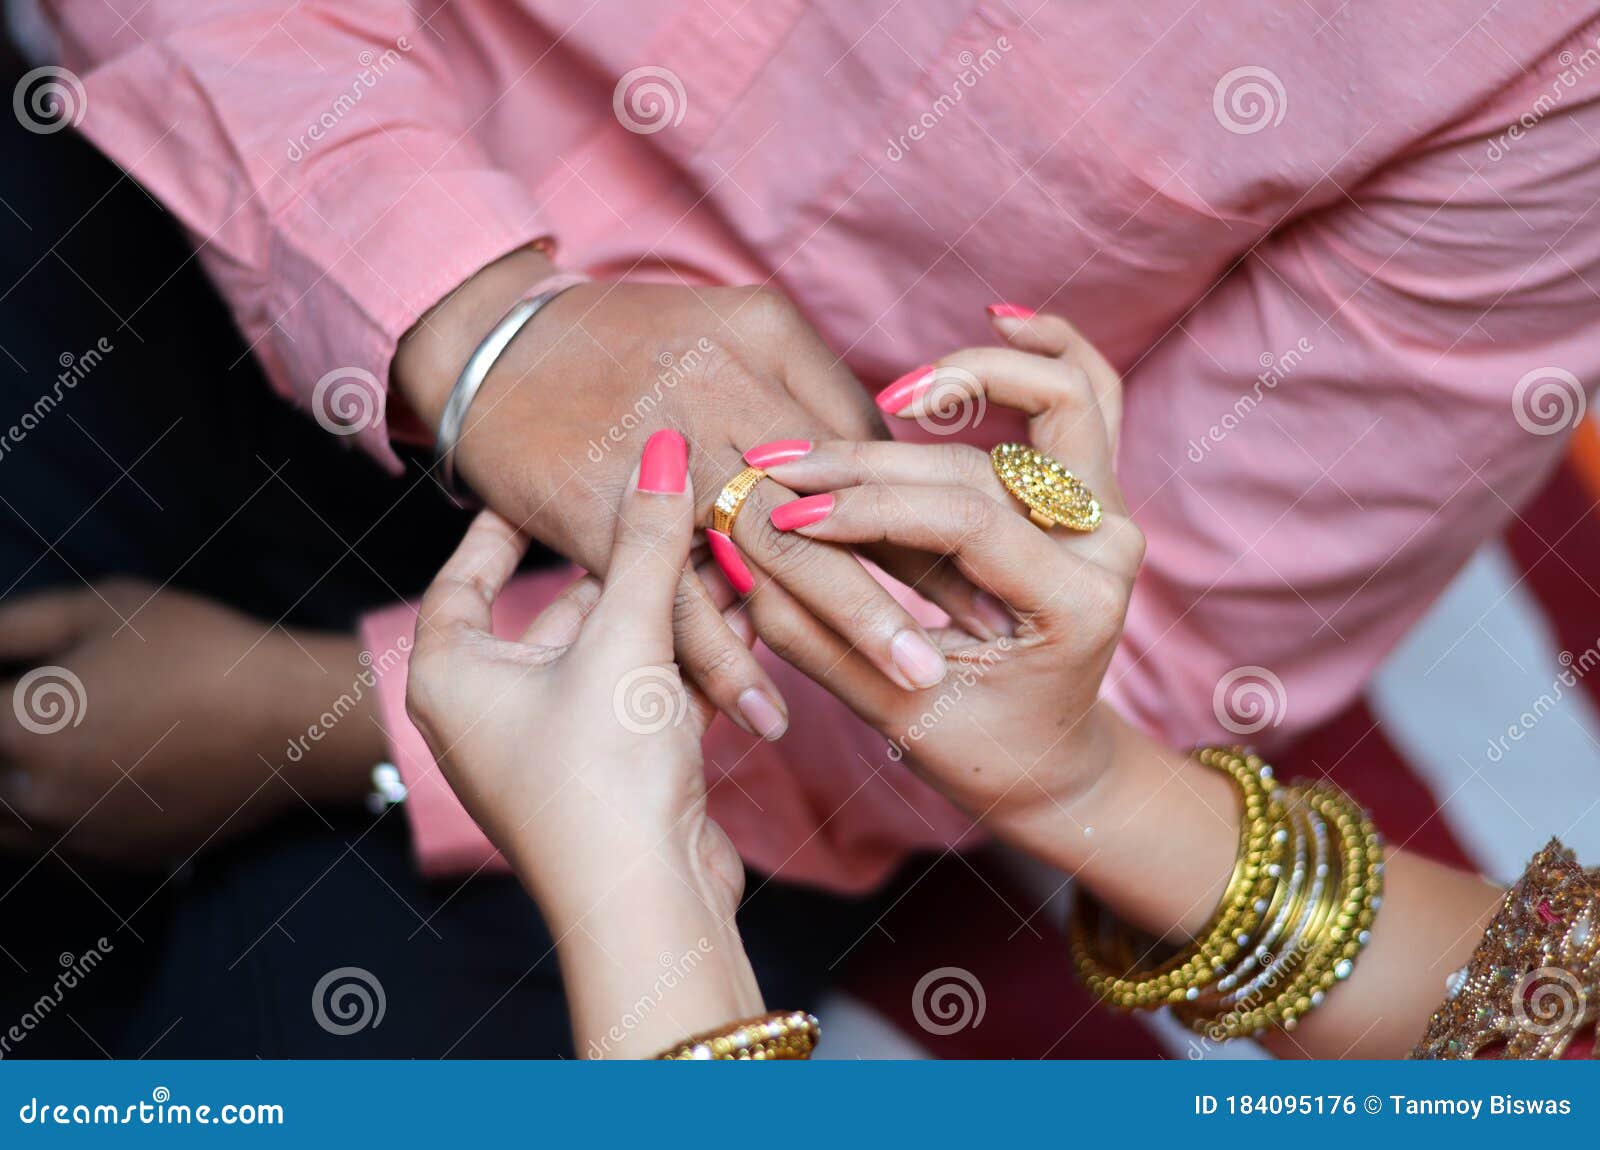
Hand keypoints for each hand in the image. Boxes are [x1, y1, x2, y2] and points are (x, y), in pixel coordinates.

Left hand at [0, 580, 375, 864]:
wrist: (290, 722)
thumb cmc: (199, 651)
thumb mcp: (102, 607)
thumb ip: (14, 627)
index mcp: (20, 729)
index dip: (0, 691)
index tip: (16, 683)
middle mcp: (34, 798)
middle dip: (6, 741)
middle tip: (48, 715)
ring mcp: (76, 840)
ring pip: (4, 827)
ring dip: (14, 787)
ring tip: (63, 749)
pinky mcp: (118, 862)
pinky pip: (53, 852)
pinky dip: (51, 820)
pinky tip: (89, 782)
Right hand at [393, 249, 1004, 741]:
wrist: (492, 342)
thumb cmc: (624, 336)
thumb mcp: (731, 328)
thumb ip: (807, 390)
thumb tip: (884, 465)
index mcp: (762, 340)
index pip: (866, 441)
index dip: (927, 509)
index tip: (986, 566)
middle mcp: (719, 392)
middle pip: (835, 496)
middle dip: (915, 573)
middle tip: (985, 633)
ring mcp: (659, 453)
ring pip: (766, 549)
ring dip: (843, 624)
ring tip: (911, 683)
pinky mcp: (598, 509)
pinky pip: (669, 595)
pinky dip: (721, 658)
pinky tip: (771, 709)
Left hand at [405, 431, 762, 1054]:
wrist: (647, 904)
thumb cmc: (601, 772)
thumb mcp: (622, 640)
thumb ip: (644, 543)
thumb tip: (658, 448)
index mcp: (456, 678)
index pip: (465, 577)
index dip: (500, 523)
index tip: (534, 478)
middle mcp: (498, 710)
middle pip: (559, 609)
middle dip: (623, 560)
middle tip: (671, 499)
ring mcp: (561, 744)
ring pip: (616, 650)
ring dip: (671, 607)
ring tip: (722, 545)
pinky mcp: (619, 770)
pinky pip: (652, 691)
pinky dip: (692, 658)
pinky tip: (745, 614)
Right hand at [752, 313, 1144, 854]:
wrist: (1046, 759)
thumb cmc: (974, 751)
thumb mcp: (895, 713)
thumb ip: (825, 635)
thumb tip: (746, 553)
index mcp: (1077, 606)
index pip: (962, 522)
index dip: (865, 511)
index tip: (782, 515)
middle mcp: (1108, 546)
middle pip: (983, 464)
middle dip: (875, 463)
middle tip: (785, 467)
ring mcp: (1107, 511)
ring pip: (1052, 401)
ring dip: (967, 379)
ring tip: (889, 396)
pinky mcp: (1090, 491)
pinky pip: (1088, 394)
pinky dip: (1050, 351)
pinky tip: (996, 320)